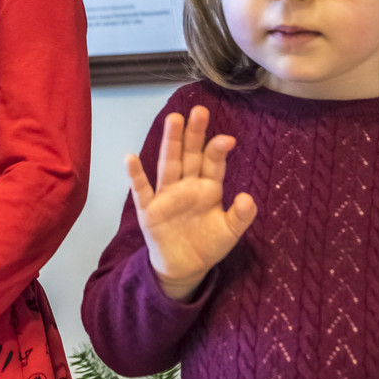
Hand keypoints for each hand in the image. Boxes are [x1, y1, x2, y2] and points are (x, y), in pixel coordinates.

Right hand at [128, 105, 254, 300]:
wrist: (184, 267)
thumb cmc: (207, 244)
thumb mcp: (230, 232)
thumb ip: (240, 215)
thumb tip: (247, 197)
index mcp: (208, 188)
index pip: (213, 163)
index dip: (218, 150)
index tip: (227, 139)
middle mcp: (187, 185)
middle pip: (190, 155)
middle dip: (194, 134)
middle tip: (199, 111)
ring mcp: (167, 195)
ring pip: (169, 164)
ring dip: (171, 143)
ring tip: (173, 120)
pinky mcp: (150, 209)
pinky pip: (141, 190)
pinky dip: (136, 175)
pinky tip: (131, 158)